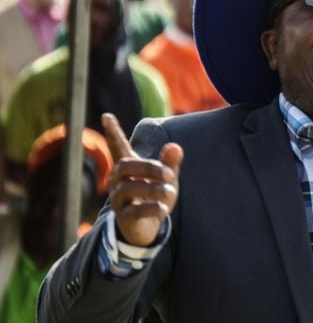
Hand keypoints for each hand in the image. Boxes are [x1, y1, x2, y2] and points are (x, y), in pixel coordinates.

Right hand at [102, 113, 182, 246]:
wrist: (148, 226)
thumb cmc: (155, 195)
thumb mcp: (166, 177)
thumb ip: (170, 162)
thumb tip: (175, 146)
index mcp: (128, 167)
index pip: (117, 147)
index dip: (112, 132)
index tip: (106, 116)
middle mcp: (118, 181)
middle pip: (125, 166)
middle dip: (149, 168)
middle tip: (170, 175)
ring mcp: (118, 200)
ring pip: (128, 188)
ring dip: (153, 189)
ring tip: (170, 192)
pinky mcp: (123, 218)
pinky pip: (133, 211)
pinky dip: (150, 208)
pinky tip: (162, 209)